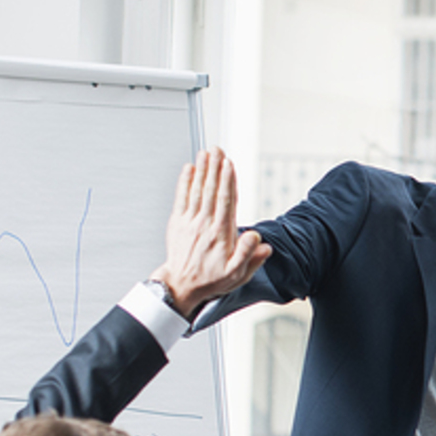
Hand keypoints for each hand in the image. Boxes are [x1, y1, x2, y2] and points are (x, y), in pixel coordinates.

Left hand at [153, 149, 269, 316]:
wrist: (182, 286)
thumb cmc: (211, 280)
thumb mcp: (237, 275)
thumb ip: (249, 256)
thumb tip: (257, 239)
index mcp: (221, 234)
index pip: (226, 201)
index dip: (228, 181)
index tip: (229, 164)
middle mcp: (204, 225)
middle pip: (211, 191)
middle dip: (215, 168)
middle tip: (218, 150)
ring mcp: (189, 222)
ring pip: (197, 190)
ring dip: (202, 170)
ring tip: (206, 153)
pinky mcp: (177, 223)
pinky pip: (181, 198)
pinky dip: (184, 182)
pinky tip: (188, 170)